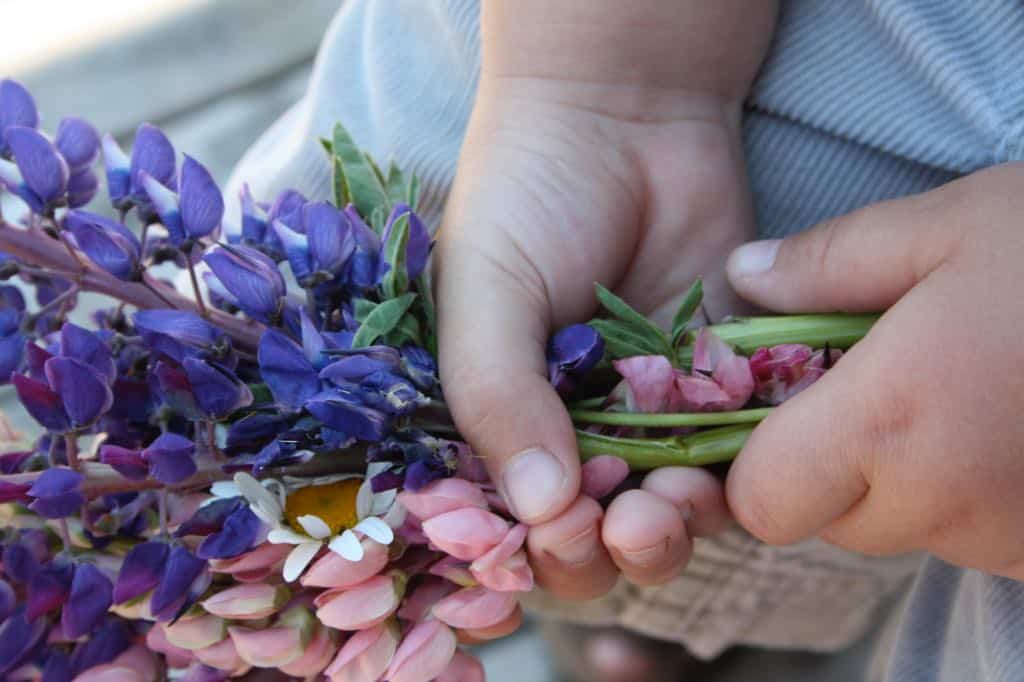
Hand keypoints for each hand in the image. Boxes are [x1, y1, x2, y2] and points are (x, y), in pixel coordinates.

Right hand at [436, 77, 749, 599]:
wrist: (624, 114)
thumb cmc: (526, 195)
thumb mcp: (485, 289)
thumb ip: (496, 397)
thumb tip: (538, 511)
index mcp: (499, 419)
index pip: (504, 524)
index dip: (527, 551)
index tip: (552, 530)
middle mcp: (569, 431)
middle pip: (589, 540)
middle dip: (605, 554)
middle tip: (614, 522)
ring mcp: (647, 415)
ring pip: (665, 517)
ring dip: (669, 531)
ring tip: (669, 497)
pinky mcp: (715, 388)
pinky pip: (729, 459)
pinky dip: (728, 476)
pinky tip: (716, 459)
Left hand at [725, 163, 1023, 578]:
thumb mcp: (948, 225)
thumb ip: (826, 261)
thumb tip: (741, 278)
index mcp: (891, 422)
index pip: (763, 500)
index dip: (757, 457)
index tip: (785, 402)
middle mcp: (945, 502)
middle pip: (825, 517)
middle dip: (827, 460)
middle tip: (874, 379)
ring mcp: (1008, 538)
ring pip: (898, 528)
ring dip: (901, 475)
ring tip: (956, 389)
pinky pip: (969, 536)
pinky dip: (965, 492)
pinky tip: (1005, 424)